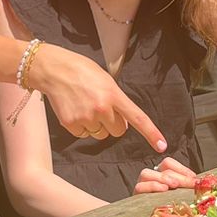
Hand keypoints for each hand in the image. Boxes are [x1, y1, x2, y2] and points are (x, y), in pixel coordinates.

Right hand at [30, 44, 166, 152]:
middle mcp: (102, 108)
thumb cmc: (81, 71)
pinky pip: (84, 135)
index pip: (138, 118)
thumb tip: (123, 120)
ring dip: (97, 125)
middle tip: (102, 107)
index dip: (152, 133)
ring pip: (101, 135)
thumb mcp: (106, 79)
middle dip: (113, 123)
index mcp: (114, 95)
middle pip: (118, 131)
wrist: (54, 70)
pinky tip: (75, 110)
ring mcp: (86, 118)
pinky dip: (82, 127)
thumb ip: (117, 99)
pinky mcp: (71, 125)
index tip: (162, 146)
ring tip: (85, 105)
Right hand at [135, 158, 197, 193]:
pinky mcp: (135, 197)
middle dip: (178, 175)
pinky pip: (140, 187)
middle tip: (190, 183)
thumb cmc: (168, 212)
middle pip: (162, 169)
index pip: (168, 163)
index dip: (181, 168)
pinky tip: (163, 190)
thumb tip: (199, 183)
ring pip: (146, 173)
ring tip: (174, 185)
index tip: (194, 178)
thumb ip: (185, 188)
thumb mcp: (178, 197)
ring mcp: (141, 186)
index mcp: (160, 175)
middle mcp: (150, 178)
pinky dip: (152, 186)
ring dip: (163, 178)